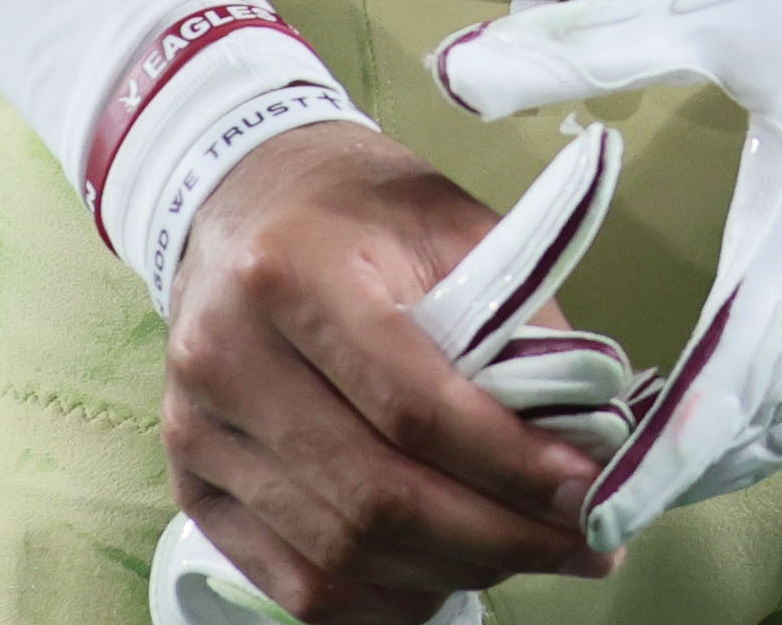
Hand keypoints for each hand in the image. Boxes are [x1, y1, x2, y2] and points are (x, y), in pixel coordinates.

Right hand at [157, 117, 616, 619]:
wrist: (244, 197)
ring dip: (452, 569)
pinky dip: (385, 598)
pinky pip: (297, 585)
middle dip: (496, 535)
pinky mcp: (194, 488)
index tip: (588, 490)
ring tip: (529, 552)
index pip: (411, 404)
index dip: (509, 462)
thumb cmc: (361, 209)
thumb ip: (519, 323)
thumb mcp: (454, 224)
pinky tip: (449, 573)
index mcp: (290, 273)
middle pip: (375, 495)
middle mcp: (226, 359)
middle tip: (582, 542)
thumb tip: (586, 438)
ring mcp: (198, 433)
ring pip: (340, 552)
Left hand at [433, 0, 781, 547]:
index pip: (735, 379)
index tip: (596, 510)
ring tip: (652, 452)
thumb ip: (585, 41)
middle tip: (593, 492)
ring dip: (739, 438)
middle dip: (689, 470)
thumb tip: (458, 73)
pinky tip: (735, 379)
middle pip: (776, 415)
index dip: (664, 459)